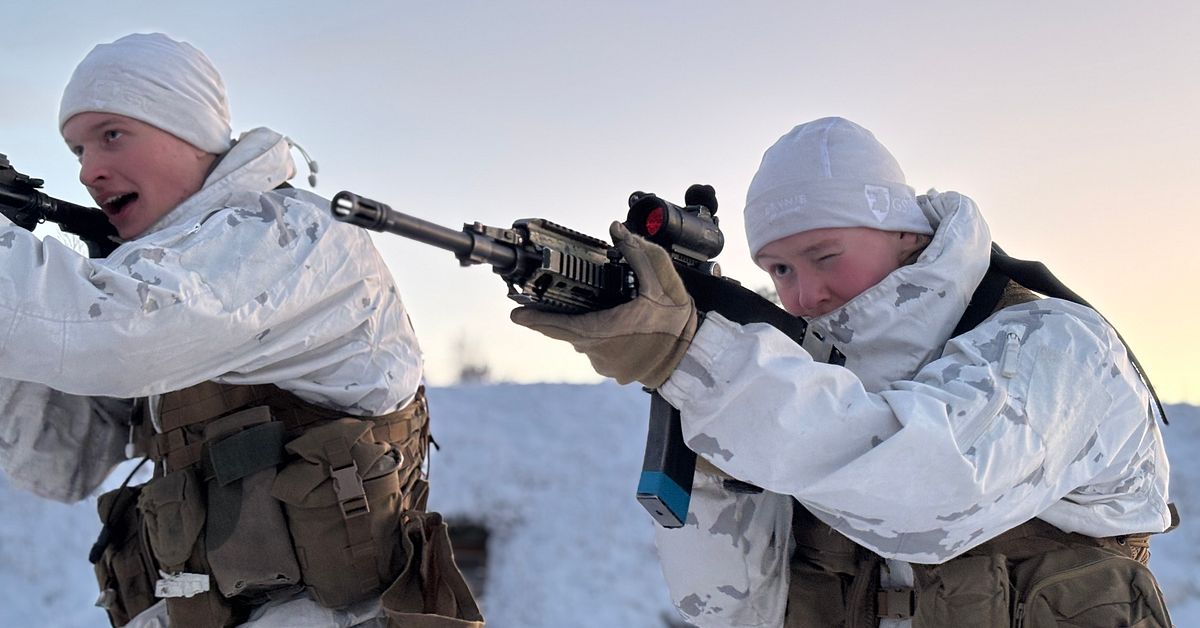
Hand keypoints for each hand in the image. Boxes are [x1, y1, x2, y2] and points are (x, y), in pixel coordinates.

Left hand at [510, 221, 698, 388]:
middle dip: (569, 313)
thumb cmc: (677, 322)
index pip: (560, 326)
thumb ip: (640, 254)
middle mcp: (600, 352)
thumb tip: (618, 230)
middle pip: (572, 329)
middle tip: (566, 297)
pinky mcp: (615, 373)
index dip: (535, 320)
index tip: (515, 314)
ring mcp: (606, 365)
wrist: (696, 358)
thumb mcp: (663, 282)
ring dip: (589, 325)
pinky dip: (603, 338)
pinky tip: (620, 326)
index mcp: (606, 331)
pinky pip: (599, 351)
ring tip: (611, 310)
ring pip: (585, 340)